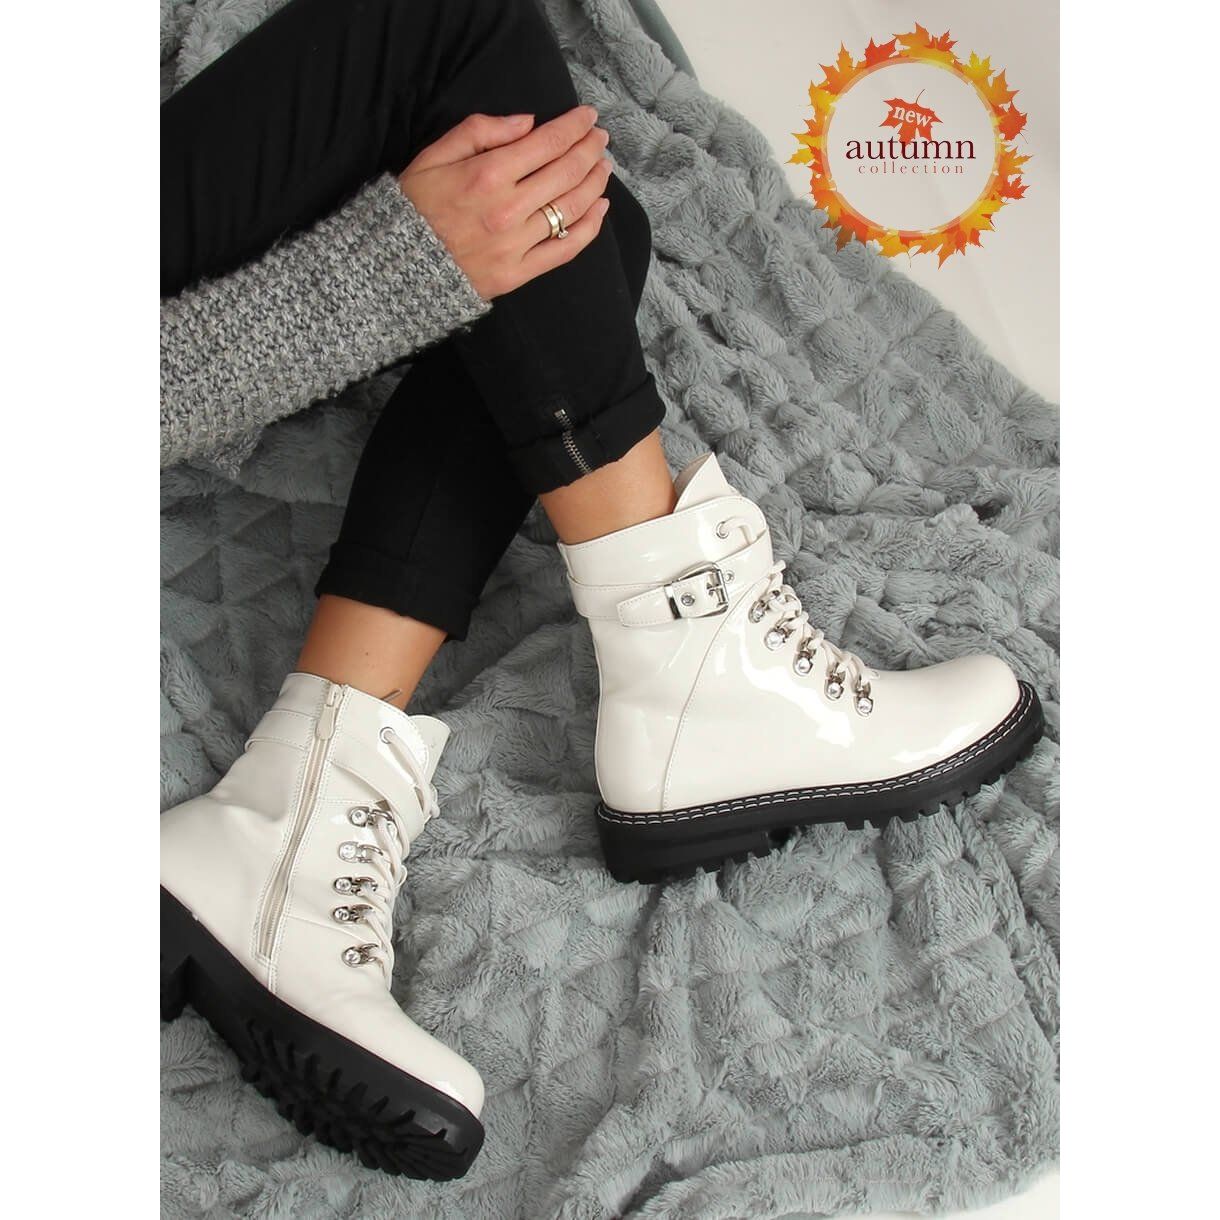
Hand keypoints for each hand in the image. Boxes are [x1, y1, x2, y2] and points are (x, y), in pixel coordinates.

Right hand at [398, 106, 611, 298]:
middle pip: (566, 172)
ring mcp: (516, 244)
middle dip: (590, 151)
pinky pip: (565, 249)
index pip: (547, 143)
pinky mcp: (519, 273)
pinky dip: (589, 227)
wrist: (397, 267)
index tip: (589, 118)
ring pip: (571, 208)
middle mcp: (508, 208)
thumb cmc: (415, 206)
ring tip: (603, 168)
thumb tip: (528, 123)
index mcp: (488, 174)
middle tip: (601, 139)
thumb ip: (480, 131)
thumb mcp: (434, 155)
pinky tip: (600, 208)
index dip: (575, 127)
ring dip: (595, 184)